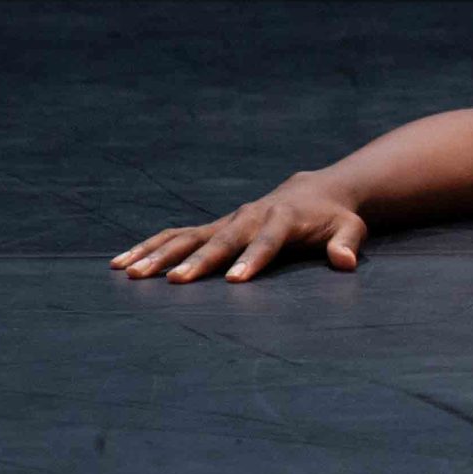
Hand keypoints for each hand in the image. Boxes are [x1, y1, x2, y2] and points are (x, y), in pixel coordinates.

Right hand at [111, 172, 370, 283]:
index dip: (251, 260)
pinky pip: (175, 235)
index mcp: (283, 219)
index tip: (234, 280)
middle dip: (198, 261)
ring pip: (188, 236)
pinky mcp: (212, 226)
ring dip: (159, 254)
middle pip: (220, 240)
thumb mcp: (350, 228)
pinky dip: (149, 246)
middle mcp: (249, 216)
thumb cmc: (334, 217)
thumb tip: (347, 262)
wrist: (314, 191)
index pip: (266, 242)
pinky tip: (121, 262)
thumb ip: (347, 244)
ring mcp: (227, 220)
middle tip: (174, 282)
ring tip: (130, 272)